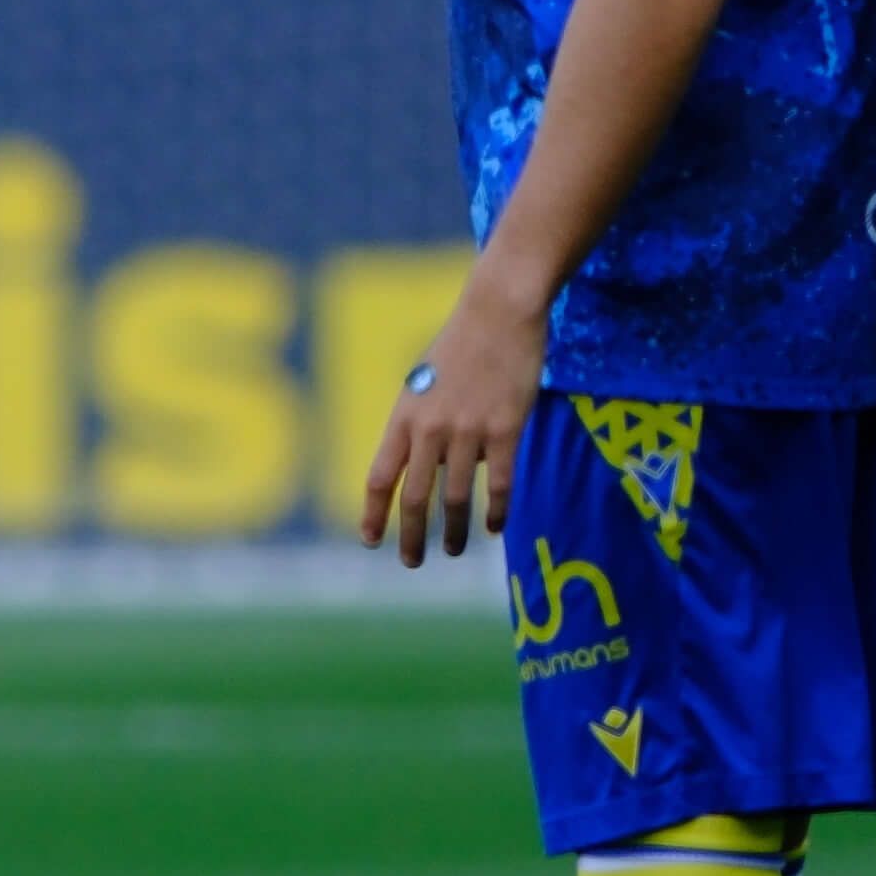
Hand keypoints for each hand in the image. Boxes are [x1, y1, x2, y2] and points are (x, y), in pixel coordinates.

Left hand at [359, 274, 545, 566]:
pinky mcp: (506, 428)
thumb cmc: (459, 347)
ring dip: (453, 531)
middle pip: (415, 496)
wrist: (498, 313)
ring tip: (451, 550)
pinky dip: (496, 510)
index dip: (372, 512)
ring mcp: (468, 430)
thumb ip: (418, 425)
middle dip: (410, 535)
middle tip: (411, 562)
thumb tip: (422, 467)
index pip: (379, 476)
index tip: (369, 540)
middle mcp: (430, 428)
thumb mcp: (423, 384)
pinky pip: (499, 483)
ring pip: (456, 496)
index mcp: (403, 417)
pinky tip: (495, 528)